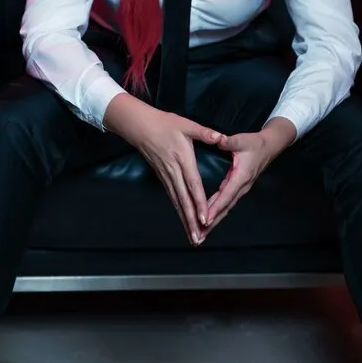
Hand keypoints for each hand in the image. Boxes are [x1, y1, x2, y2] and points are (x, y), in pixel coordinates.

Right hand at [128, 108, 224, 246]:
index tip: (205, 218)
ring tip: (193, 237)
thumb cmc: (164, 124)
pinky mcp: (163, 178)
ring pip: (177, 202)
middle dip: (192, 221)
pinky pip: (173, 198)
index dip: (199, 203)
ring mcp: (167, 176)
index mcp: (182, 160)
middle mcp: (174, 172)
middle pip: (184, 201)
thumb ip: (204, 133)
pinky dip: (179, 212)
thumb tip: (221, 137)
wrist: (140, 127)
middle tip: (199, 238)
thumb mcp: (186, 124)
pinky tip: (184, 222)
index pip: (193, 185)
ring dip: (185, 221)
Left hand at [201, 127, 288, 237]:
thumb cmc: (255, 143)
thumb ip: (229, 142)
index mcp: (241, 177)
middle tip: (199, 236)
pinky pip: (225, 204)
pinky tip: (207, 221)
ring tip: (201, 234)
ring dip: (213, 222)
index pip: (226, 195)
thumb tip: (219, 140)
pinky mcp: (238, 189)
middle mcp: (241, 187)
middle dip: (212, 223)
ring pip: (225, 209)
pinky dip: (216, 214)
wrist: (269, 147)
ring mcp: (240, 190)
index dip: (215, 208)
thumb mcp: (242, 140)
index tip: (205, 220)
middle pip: (224, 208)